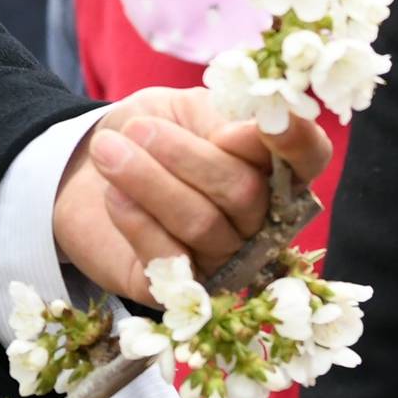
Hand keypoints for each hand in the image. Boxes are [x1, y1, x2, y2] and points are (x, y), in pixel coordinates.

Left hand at [48, 87, 311, 302]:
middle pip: (246, 193)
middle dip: (188, 157)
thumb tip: (251, 134)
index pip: (309, 158)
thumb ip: (222, 119)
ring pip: (203, 223)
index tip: (268, 122)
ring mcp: (224, 258)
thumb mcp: (186, 108)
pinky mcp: (179, 289)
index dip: (296, 142)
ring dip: (150, 181)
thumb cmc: (150, 133)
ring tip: (108, 150)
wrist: (87, 167)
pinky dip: (136, 219)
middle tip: (139, 129)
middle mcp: (261, 220)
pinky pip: (168, 258)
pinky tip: (114, 194)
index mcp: (274, 166)